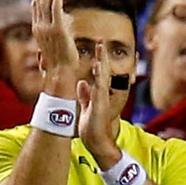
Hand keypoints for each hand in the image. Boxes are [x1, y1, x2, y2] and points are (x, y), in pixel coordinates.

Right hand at [31, 0, 78, 93]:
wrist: (61, 74)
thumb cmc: (61, 62)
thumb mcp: (59, 42)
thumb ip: (61, 28)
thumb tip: (68, 19)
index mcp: (37, 31)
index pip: (35, 7)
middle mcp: (39, 28)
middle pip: (38, 0)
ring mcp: (47, 29)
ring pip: (45, 2)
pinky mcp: (57, 30)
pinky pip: (55, 8)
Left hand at [77, 40, 118, 166]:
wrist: (96, 142)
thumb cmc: (92, 127)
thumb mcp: (87, 107)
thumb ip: (85, 94)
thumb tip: (82, 82)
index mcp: (98, 94)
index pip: (99, 74)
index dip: (99, 60)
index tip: (98, 46)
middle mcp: (102, 95)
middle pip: (103, 72)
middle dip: (102, 57)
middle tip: (101, 42)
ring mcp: (102, 100)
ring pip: (103, 78)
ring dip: (102, 64)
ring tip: (101, 50)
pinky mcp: (99, 107)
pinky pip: (99, 90)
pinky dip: (99, 80)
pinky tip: (98, 70)